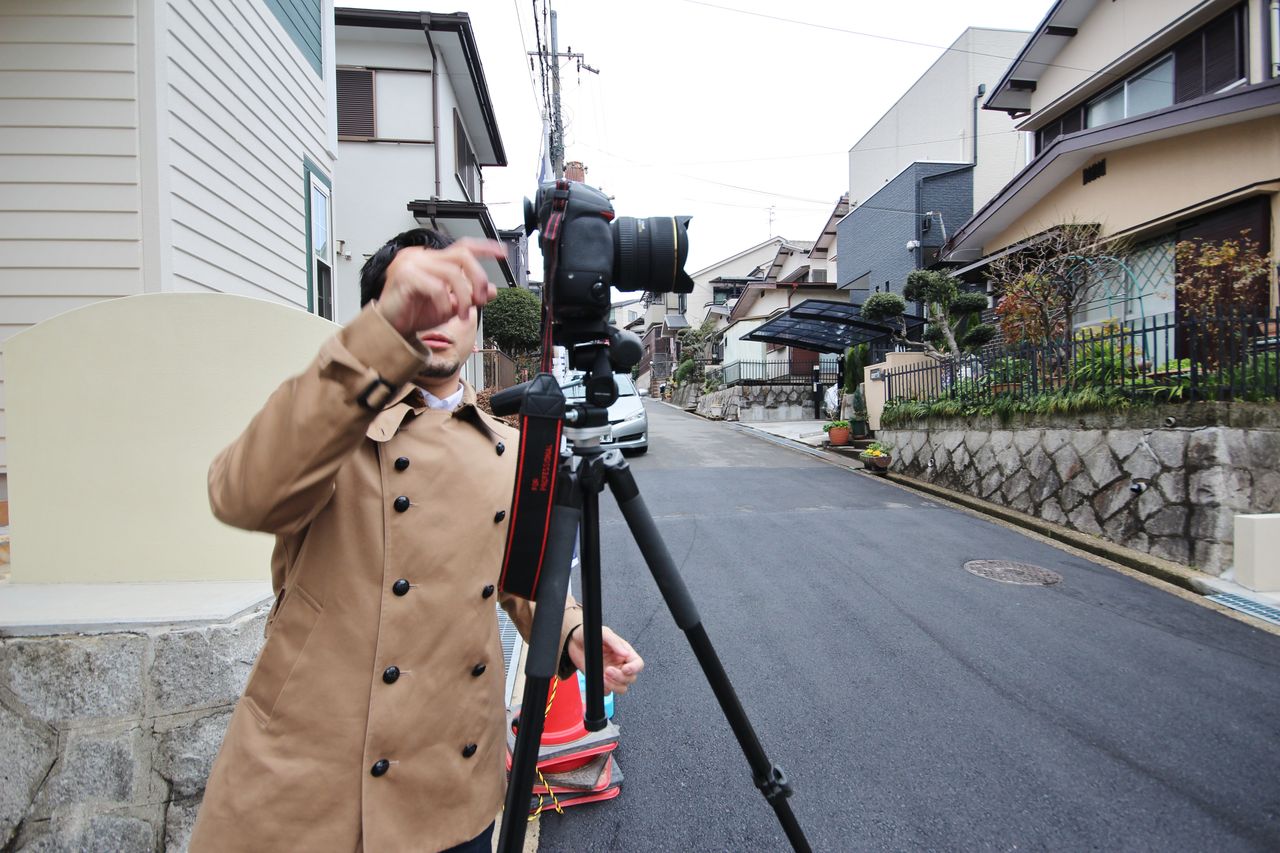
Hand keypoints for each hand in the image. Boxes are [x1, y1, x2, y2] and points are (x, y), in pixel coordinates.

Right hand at [377, 239, 505, 337]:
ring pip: (452, 273)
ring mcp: (412, 264)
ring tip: (462, 314)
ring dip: (464, 297)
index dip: (485, 248)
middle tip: (481, 300)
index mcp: (434, 260)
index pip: (463, 247)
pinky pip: (436, 286)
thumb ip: (470, 296)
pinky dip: (444, 302)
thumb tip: (492, 290)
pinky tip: (442, 312)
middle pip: (463, 255)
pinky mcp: (405, 276)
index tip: (502, 253)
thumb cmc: (414, 315)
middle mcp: (423, 257)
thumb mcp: (450, 306)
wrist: (391, 330)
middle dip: (478, 279)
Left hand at [568, 625, 643, 695]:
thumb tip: (626, 653)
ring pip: (622, 688)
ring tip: (602, 676)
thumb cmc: (592, 635)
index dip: (634, 669)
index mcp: (625, 653)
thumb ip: (615, 642)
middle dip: (620, 677)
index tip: (625, 669)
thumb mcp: (604, 633)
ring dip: (614, 685)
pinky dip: (604, 689)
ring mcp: (612, 675)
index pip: (638, 664)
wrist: (575, 642)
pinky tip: (598, 679)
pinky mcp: (602, 682)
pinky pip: (607, 692)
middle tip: (607, 670)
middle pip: (631, 679)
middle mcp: (620, 665)